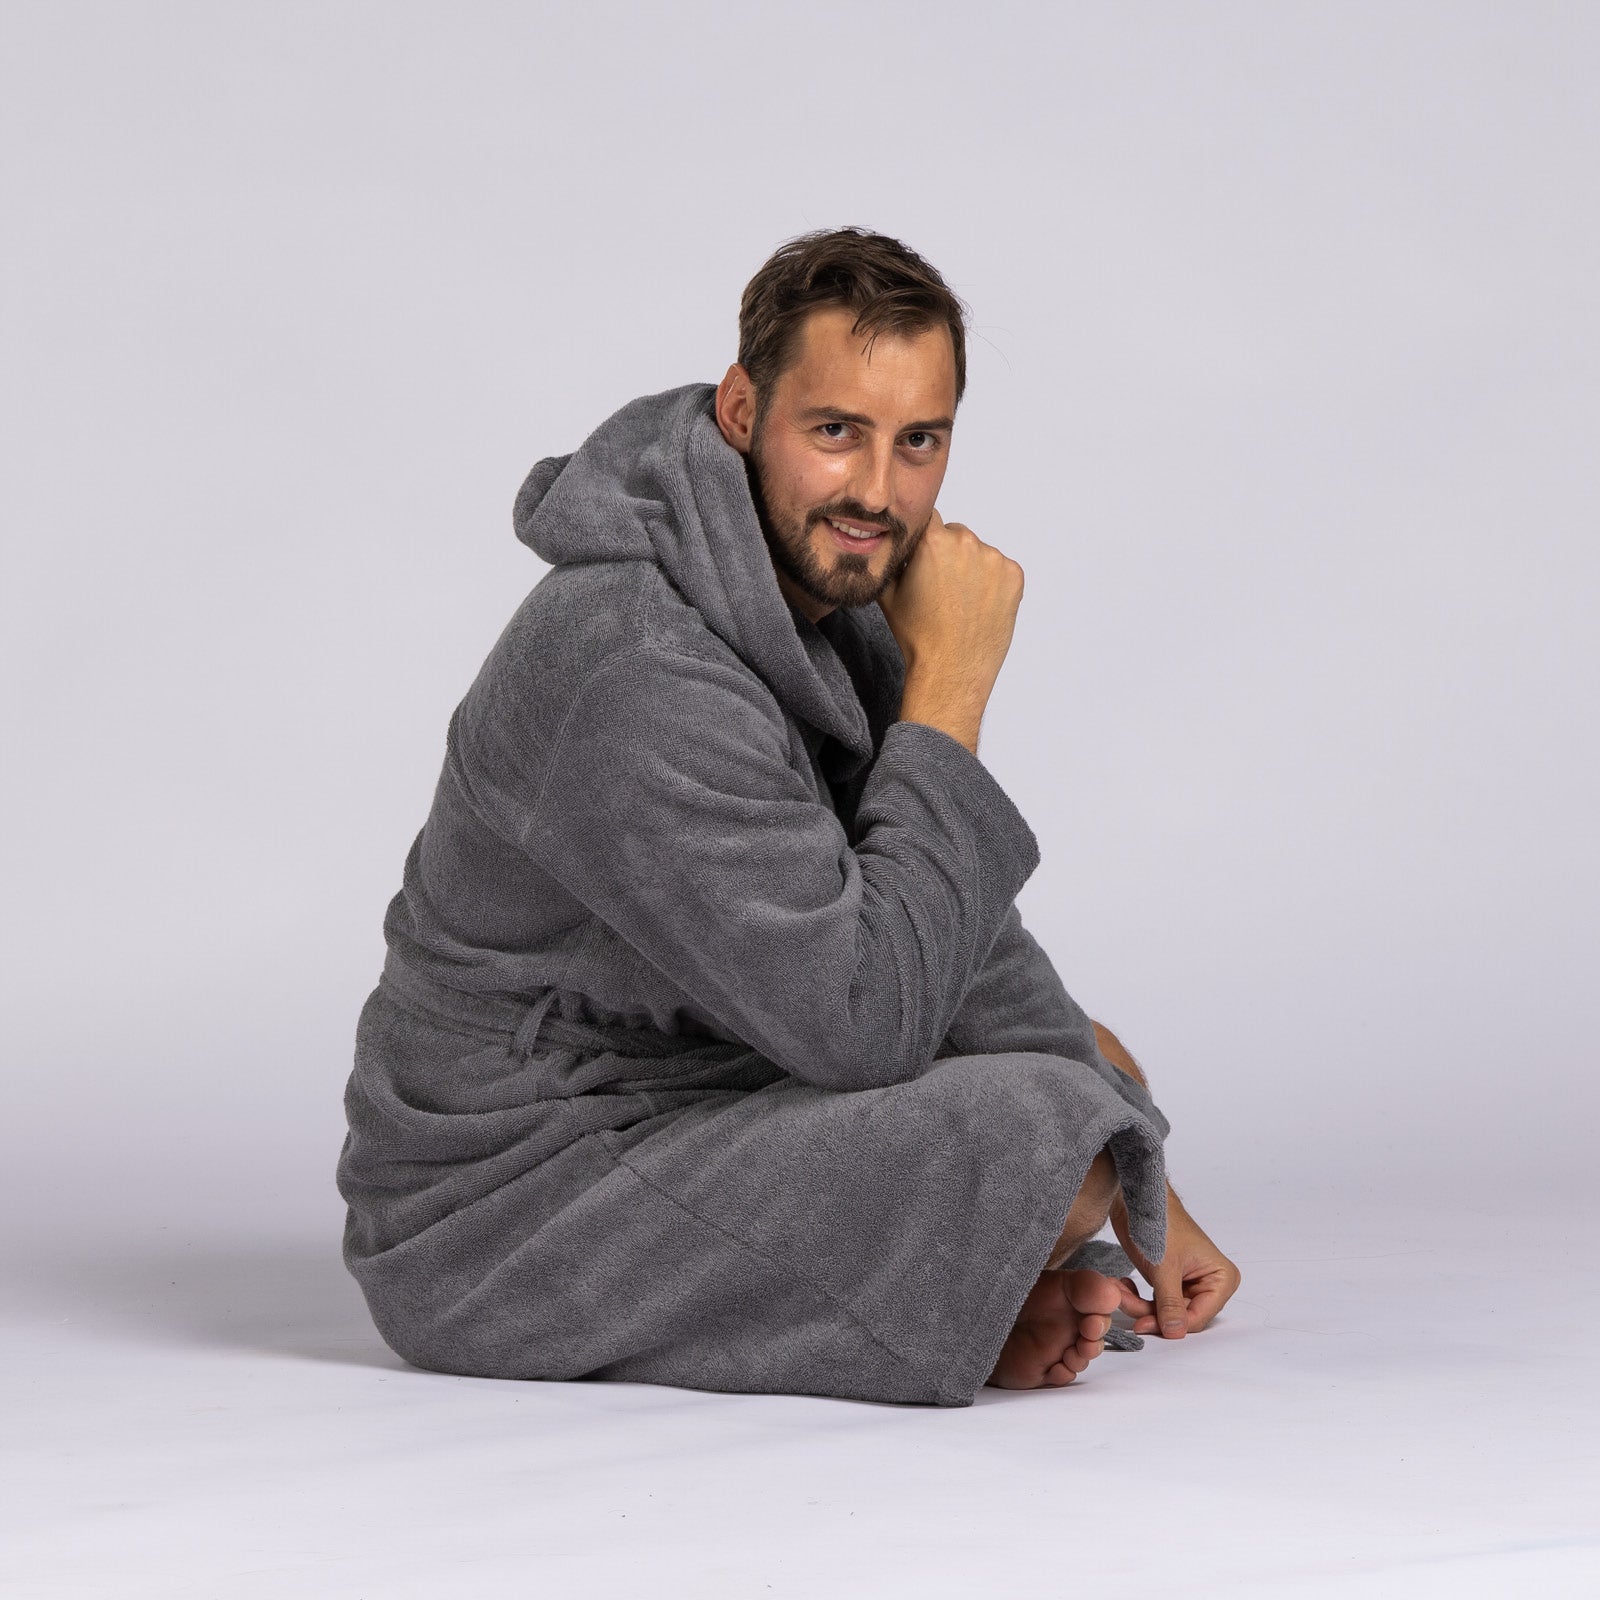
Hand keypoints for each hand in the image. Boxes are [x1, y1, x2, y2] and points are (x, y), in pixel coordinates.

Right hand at [879, 509, 1024, 754]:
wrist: (951, 670)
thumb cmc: (918, 636)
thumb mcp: (888, 593)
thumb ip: (892, 558)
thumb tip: (890, 542)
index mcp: (932, 541)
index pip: (928, 517)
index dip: (923, 537)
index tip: (923, 555)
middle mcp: (967, 543)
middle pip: (955, 534)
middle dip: (948, 553)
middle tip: (940, 587)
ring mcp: (994, 559)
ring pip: (979, 552)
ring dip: (971, 568)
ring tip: (960, 601)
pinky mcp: (1014, 576)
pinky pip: (1000, 568)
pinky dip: (992, 582)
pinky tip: (978, 606)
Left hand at [1109, 1186, 1240, 1338]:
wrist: (1137, 1199)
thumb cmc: (1160, 1223)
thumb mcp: (1165, 1267)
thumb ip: (1170, 1303)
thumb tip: (1176, 1333)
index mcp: (1221, 1278)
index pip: (1198, 1317)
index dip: (1171, 1325)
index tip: (1143, 1324)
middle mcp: (1209, 1284)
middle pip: (1181, 1318)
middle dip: (1150, 1313)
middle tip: (1124, 1302)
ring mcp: (1188, 1284)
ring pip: (1164, 1313)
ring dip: (1138, 1305)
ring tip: (1118, 1290)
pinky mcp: (1169, 1282)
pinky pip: (1154, 1303)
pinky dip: (1136, 1298)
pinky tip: (1123, 1285)